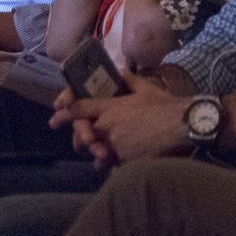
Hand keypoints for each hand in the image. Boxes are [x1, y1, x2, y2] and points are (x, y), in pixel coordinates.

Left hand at [59, 74, 184, 168]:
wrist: (181, 125)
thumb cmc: (164, 105)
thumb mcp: (145, 87)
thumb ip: (128, 79)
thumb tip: (120, 70)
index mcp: (110, 107)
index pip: (79, 109)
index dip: (64, 112)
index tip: (55, 116)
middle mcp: (108, 126)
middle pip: (83, 133)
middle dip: (79, 138)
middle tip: (77, 143)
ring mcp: (115, 145)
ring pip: (96, 150)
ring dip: (95, 152)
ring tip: (97, 156)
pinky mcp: (125, 159)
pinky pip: (111, 163)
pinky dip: (110, 164)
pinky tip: (112, 165)